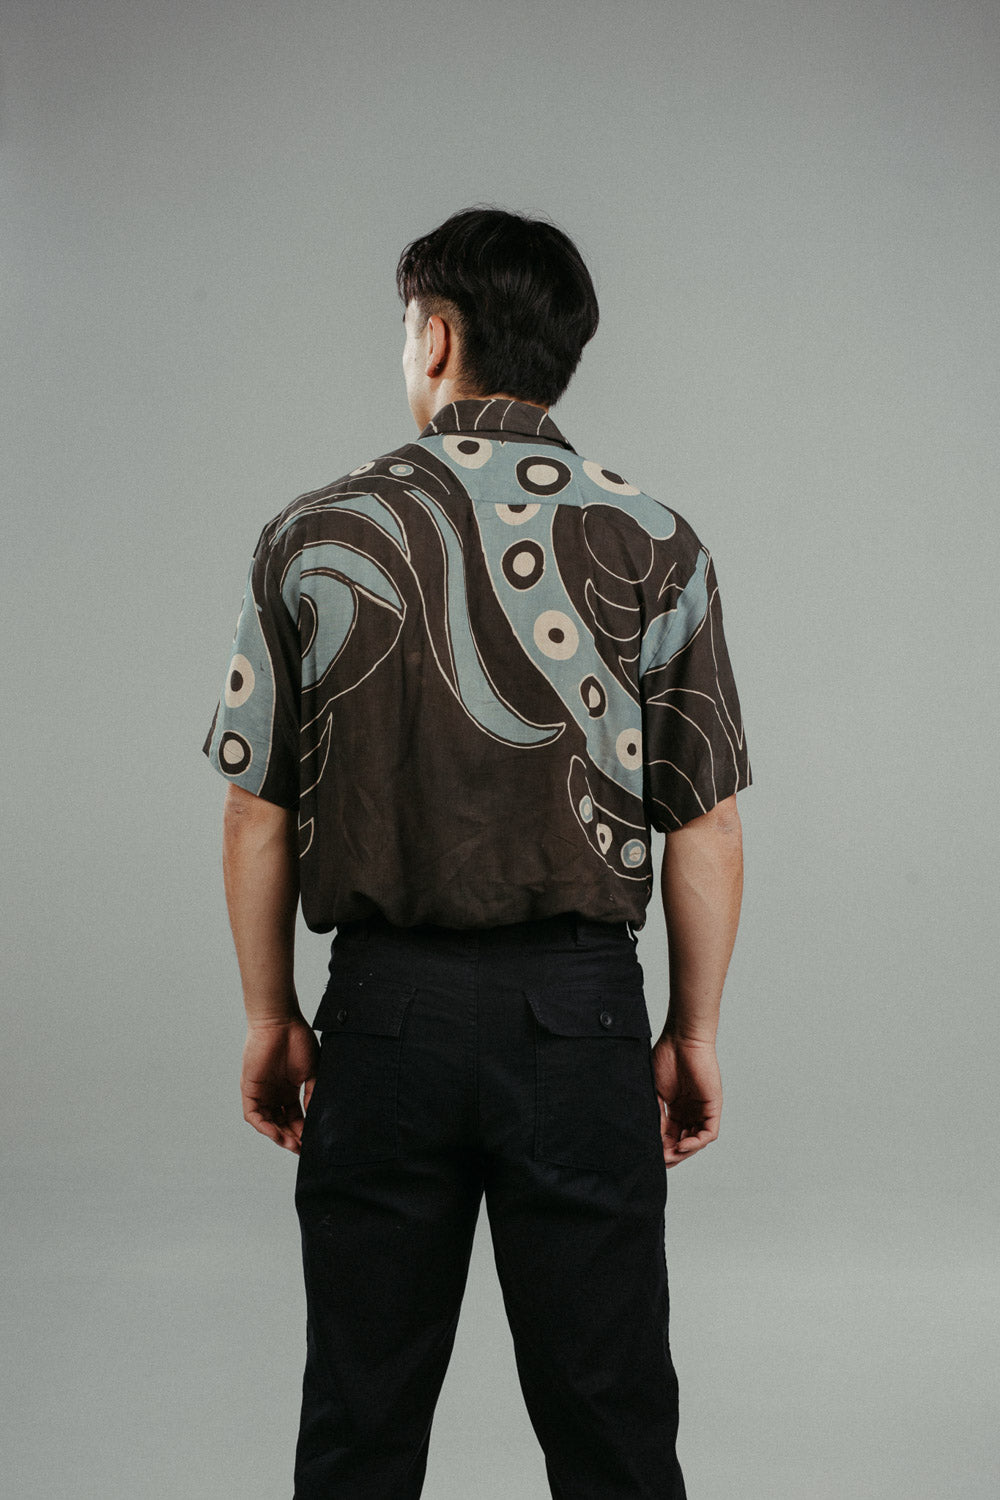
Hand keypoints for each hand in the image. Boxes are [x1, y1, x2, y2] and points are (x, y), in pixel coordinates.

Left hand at [240, 1017, 318, 1153]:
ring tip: (291, 1144)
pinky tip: (275, 1133)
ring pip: (267, 1123)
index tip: (313, 1142)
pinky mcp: (250, 1089)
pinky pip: (253, 1115)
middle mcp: (275, 1094)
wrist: (281, 1022)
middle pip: (281, 1124)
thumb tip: (316, 1118)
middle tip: (302, 1149)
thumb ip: (312, 1094)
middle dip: (291, 1138)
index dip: (303, 1131)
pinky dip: (263, 1126)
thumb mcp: (312, 1072)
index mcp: (290, 1090)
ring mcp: (262, 1092)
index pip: (295, 1118)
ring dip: (278, 1136)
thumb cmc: (298, 1040)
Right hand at [650, 1033, 721, 1167]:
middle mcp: (690, 1112)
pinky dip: (696, 1143)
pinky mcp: (713, 1107)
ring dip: (684, 1152)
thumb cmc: (665, 1059)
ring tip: (670, 1156)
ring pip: (696, 1141)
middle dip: (673, 1154)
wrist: (681, 1040)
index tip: (650, 1156)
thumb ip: (656, 1117)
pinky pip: (708, 1133)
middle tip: (660, 1161)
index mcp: (676, 1109)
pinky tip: (682, 1146)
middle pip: (684, 1142)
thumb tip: (651, 1141)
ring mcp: (702, 1110)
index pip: (670, 1136)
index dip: (661, 1148)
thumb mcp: (655, 1093)